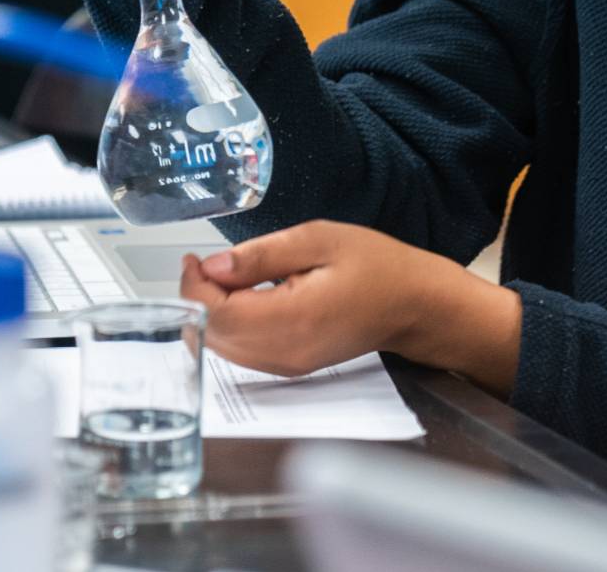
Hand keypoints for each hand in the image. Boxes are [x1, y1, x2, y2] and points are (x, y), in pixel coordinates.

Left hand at [178, 220, 521, 392]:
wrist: (414, 305)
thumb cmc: (376, 267)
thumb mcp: (318, 240)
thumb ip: (261, 254)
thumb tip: (212, 266)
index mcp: (294, 319)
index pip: (217, 313)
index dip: (194, 285)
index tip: (193, 256)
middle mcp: (286, 352)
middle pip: (214, 334)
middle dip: (197, 298)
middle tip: (200, 262)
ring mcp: (288, 365)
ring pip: (224, 347)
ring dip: (211, 312)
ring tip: (219, 275)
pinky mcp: (291, 366)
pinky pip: (243, 352)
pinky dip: (230, 325)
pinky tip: (239, 297)